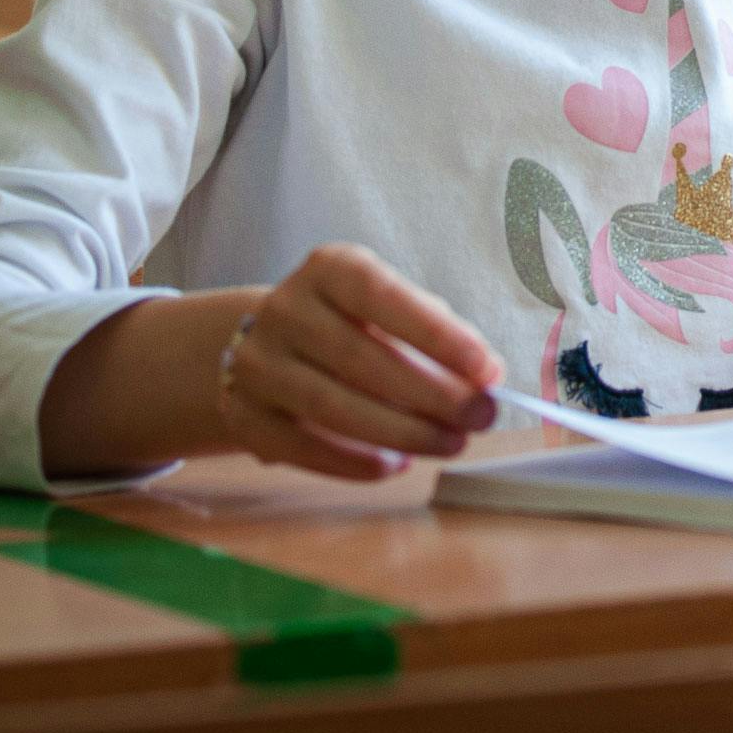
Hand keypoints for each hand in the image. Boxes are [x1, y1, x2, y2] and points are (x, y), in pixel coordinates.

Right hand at [216, 242, 504, 480]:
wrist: (268, 347)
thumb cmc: (352, 325)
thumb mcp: (388, 309)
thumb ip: (436, 335)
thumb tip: (485, 378)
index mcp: (328, 270)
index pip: (383, 297)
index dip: (437, 335)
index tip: (488, 369)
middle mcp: (285, 311)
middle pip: (362, 360)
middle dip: (433, 395)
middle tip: (482, 417)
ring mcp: (256, 365)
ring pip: (335, 408)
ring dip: (403, 433)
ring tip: (451, 442)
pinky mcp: (245, 417)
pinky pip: (307, 449)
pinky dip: (359, 463)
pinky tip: (399, 463)